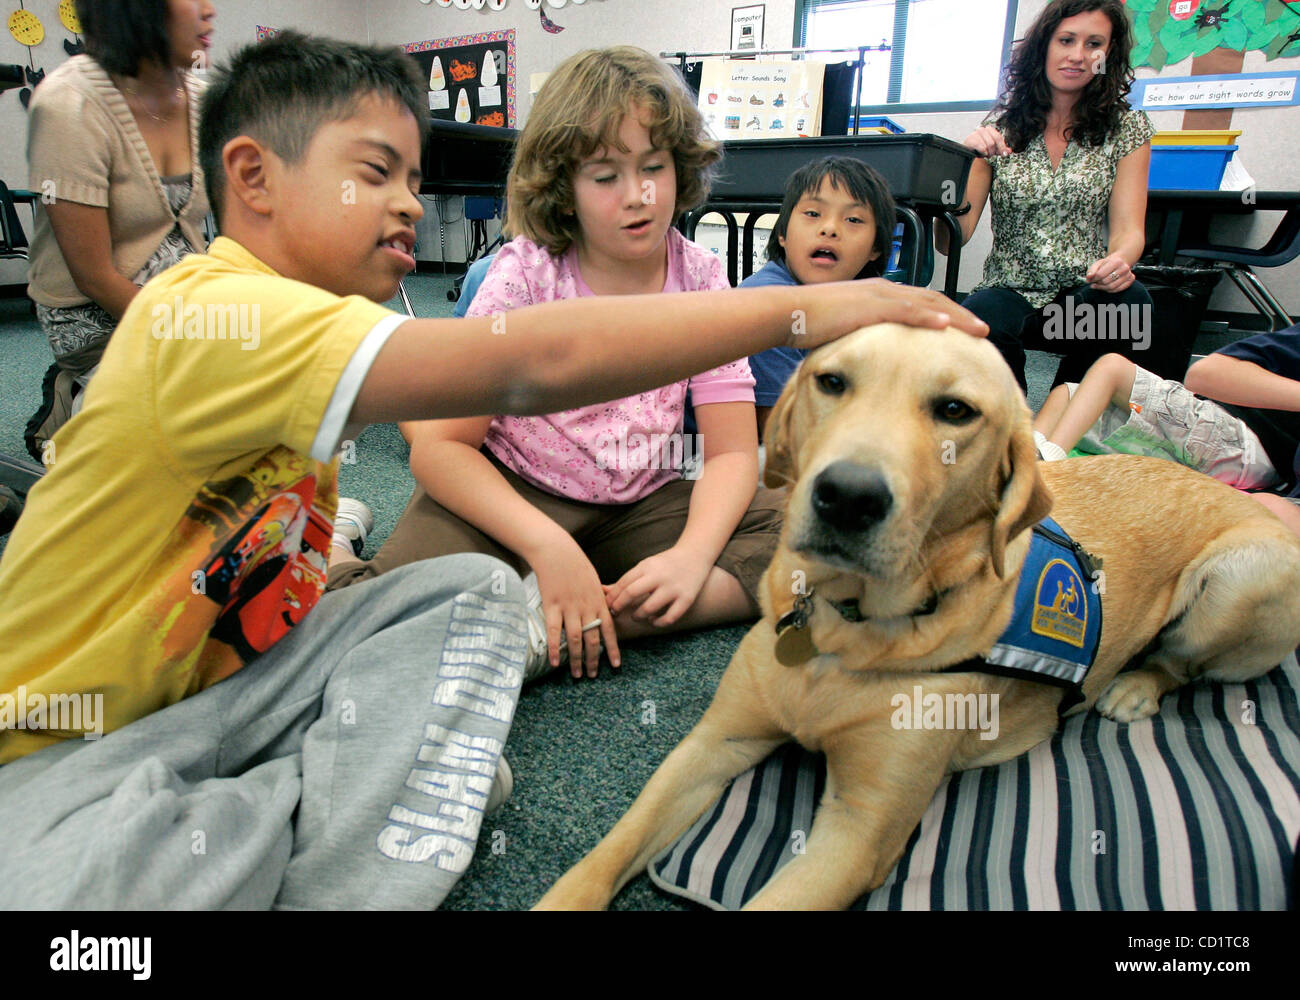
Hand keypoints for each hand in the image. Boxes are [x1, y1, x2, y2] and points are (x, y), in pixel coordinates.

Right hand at [531, 537, 620, 677]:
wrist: (556, 552)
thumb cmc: (575, 564)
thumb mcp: (593, 581)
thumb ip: (599, 599)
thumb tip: (603, 612)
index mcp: (599, 601)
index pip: (609, 630)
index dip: (613, 648)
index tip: (616, 665)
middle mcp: (587, 608)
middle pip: (594, 639)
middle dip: (594, 660)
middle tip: (593, 675)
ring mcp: (569, 608)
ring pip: (576, 639)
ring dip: (577, 659)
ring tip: (577, 674)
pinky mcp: (552, 606)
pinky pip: (554, 632)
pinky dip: (555, 649)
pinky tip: (554, 662)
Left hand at [605, 546, 713, 628]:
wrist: (695, 555)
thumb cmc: (664, 564)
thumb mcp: (645, 566)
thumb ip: (625, 580)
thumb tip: (602, 590)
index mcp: (647, 566)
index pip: (623, 583)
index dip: (612, 597)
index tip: (607, 606)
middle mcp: (659, 576)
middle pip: (631, 593)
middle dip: (619, 606)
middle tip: (614, 613)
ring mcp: (673, 588)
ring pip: (649, 608)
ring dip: (638, 616)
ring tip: (636, 616)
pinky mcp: (686, 599)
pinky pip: (669, 617)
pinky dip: (658, 622)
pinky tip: (653, 620)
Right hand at [789, 278, 988, 349]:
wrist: (788, 313)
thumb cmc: (809, 324)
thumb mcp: (844, 329)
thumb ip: (862, 337)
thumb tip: (871, 357)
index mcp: (879, 294)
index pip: (921, 301)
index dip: (946, 313)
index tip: (964, 329)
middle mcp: (884, 290)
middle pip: (933, 299)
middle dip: (960, 314)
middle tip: (983, 330)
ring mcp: (879, 296)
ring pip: (927, 302)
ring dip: (956, 316)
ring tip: (978, 330)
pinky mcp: (870, 306)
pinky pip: (906, 310)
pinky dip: (928, 316)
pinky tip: (946, 326)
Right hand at [962, 125, 1010, 157]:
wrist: (967, 150)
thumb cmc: (980, 148)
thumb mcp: (993, 149)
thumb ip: (1001, 149)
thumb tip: (1009, 151)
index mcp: (989, 130)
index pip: (998, 138)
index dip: (1002, 147)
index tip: (1004, 154)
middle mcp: (983, 129)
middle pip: (993, 142)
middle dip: (993, 151)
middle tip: (990, 155)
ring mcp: (976, 133)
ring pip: (988, 145)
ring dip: (987, 153)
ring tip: (984, 154)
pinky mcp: (970, 139)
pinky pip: (981, 148)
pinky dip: (982, 153)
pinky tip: (980, 153)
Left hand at [1084, 254, 1134, 293]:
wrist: (1120, 261)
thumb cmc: (1107, 264)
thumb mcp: (1098, 264)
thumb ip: (1091, 271)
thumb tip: (1088, 278)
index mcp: (1116, 261)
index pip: (1100, 274)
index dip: (1093, 279)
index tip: (1091, 279)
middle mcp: (1124, 268)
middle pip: (1106, 282)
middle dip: (1098, 284)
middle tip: (1095, 283)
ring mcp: (1129, 274)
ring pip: (1112, 287)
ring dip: (1102, 288)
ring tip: (1099, 285)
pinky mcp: (1131, 279)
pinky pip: (1118, 289)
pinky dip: (1110, 290)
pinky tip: (1105, 287)